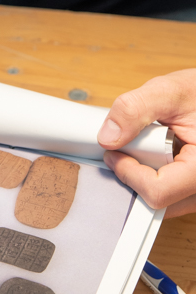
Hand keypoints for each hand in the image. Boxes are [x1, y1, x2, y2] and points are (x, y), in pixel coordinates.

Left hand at [97, 69, 195, 216]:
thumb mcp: (168, 92)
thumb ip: (135, 110)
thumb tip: (107, 137)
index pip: (157, 191)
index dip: (128, 173)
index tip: (113, 153)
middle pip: (157, 201)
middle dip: (134, 175)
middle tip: (128, 146)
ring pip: (161, 202)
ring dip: (142, 176)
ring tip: (145, 145)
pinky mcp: (191, 188)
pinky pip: (167, 194)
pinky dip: (151, 175)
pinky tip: (150, 152)